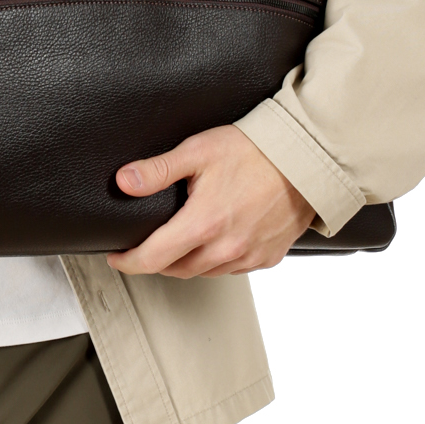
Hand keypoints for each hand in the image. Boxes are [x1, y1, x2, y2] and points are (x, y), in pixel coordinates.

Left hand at [106, 126, 314, 278]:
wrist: (308, 159)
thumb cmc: (255, 151)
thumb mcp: (198, 151)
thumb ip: (158, 170)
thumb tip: (124, 182)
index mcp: (203, 224)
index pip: (152, 259)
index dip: (128, 262)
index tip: (117, 257)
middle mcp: (225, 248)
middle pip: (175, 270)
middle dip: (155, 262)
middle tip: (144, 247)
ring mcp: (249, 256)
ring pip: (204, 272)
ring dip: (185, 263)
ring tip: (177, 243)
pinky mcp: (268, 257)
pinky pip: (232, 269)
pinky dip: (216, 261)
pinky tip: (213, 242)